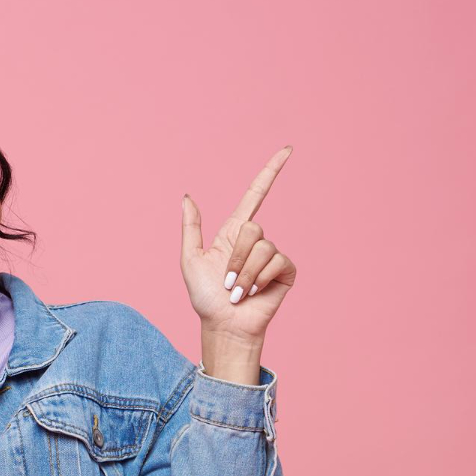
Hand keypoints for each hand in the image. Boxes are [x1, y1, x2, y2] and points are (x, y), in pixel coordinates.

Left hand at [180, 145, 297, 341]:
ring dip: (245, 273)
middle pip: (252, 228)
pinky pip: (277, 261)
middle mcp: (254, 241)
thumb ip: (191, 227)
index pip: (256, 196)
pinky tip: (254, 293)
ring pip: (262, 247)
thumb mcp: (189, 260)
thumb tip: (187, 196)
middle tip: (227, 283)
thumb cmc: (206, 298)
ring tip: (238, 292)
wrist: (224, 325)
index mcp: (233, 234)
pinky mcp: (285, 271)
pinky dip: (260, 278)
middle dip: (236, 257)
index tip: (287, 150)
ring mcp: (271, 256)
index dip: (270, 172)